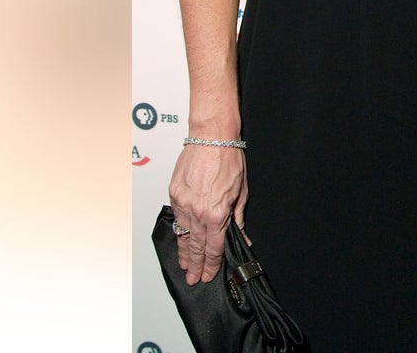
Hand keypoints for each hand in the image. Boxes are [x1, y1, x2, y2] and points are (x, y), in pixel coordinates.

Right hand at [167, 141, 246, 284]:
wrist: (211, 138)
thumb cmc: (228, 159)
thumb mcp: (241, 192)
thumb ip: (238, 218)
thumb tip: (242, 237)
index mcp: (216, 213)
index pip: (214, 247)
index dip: (213, 264)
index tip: (210, 274)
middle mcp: (198, 211)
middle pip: (197, 246)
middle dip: (197, 265)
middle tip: (195, 278)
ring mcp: (183, 203)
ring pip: (184, 236)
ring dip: (185, 253)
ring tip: (186, 266)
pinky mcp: (174, 194)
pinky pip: (176, 219)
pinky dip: (178, 232)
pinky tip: (180, 241)